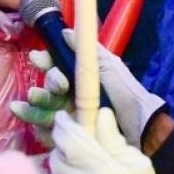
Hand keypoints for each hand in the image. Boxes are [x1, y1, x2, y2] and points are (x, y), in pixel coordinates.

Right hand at [16, 27, 165, 147]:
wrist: (143, 131)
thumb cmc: (128, 97)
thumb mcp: (111, 69)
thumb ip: (90, 52)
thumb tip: (66, 31)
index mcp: (80, 80)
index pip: (56, 67)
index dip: (46, 62)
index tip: (39, 59)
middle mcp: (71, 98)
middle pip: (48, 89)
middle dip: (46, 85)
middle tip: (57, 87)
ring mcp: (68, 121)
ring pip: (43, 111)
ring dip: (34, 107)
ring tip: (30, 104)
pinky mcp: (68, 141)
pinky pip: (47, 134)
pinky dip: (38, 128)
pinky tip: (34, 124)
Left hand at [50, 108, 173, 173]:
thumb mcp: (139, 167)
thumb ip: (114, 140)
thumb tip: (100, 114)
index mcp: (98, 165)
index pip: (68, 135)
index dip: (65, 124)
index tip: (67, 120)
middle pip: (57, 153)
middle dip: (65, 147)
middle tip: (79, 151)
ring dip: (63, 169)